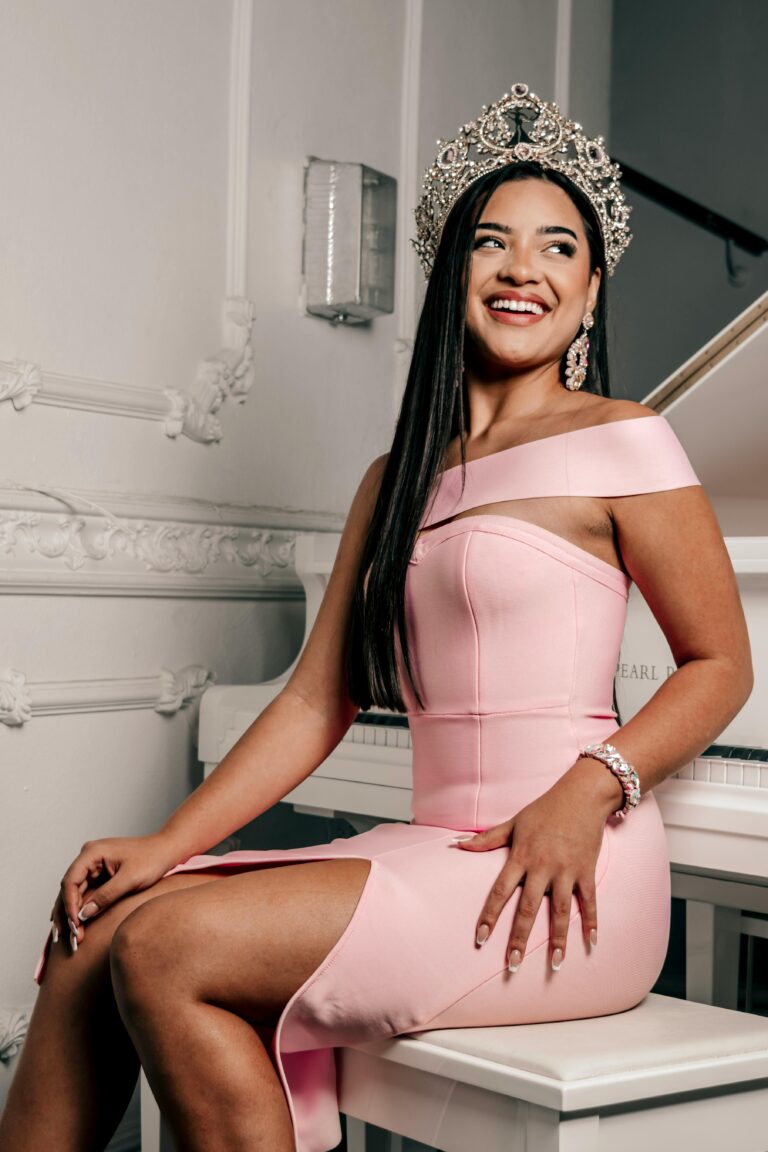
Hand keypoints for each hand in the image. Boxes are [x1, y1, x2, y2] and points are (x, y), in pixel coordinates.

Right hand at [50, 834, 181, 953]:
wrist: (166, 850)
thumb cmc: (152, 859)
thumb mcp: (130, 879)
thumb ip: (106, 896)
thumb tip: (83, 915)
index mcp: (92, 852)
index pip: (70, 881)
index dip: (69, 904)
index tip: (73, 924)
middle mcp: (88, 857)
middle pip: (69, 888)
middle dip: (66, 913)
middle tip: (67, 936)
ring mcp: (93, 866)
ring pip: (74, 893)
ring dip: (71, 914)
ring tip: (68, 937)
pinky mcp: (99, 874)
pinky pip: (85, 893)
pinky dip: (81, 909)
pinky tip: (75, 925)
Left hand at [452, 761, 615, 970]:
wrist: (581, 795)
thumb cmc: (544, 809)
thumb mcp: (514, 822)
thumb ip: (487, 839)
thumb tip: (456, 844)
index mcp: (521, 856)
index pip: (500, 891)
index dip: (489, 915)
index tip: (480, 939)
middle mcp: (543, 866)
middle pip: (528, 908)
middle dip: (519, 938)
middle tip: (512, 965)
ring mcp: (566, 870)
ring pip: (560, 910)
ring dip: (558, 939)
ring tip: (555, 964)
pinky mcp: (586, 870)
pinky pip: (589, 900)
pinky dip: (592, 921)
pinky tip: (590, 943)